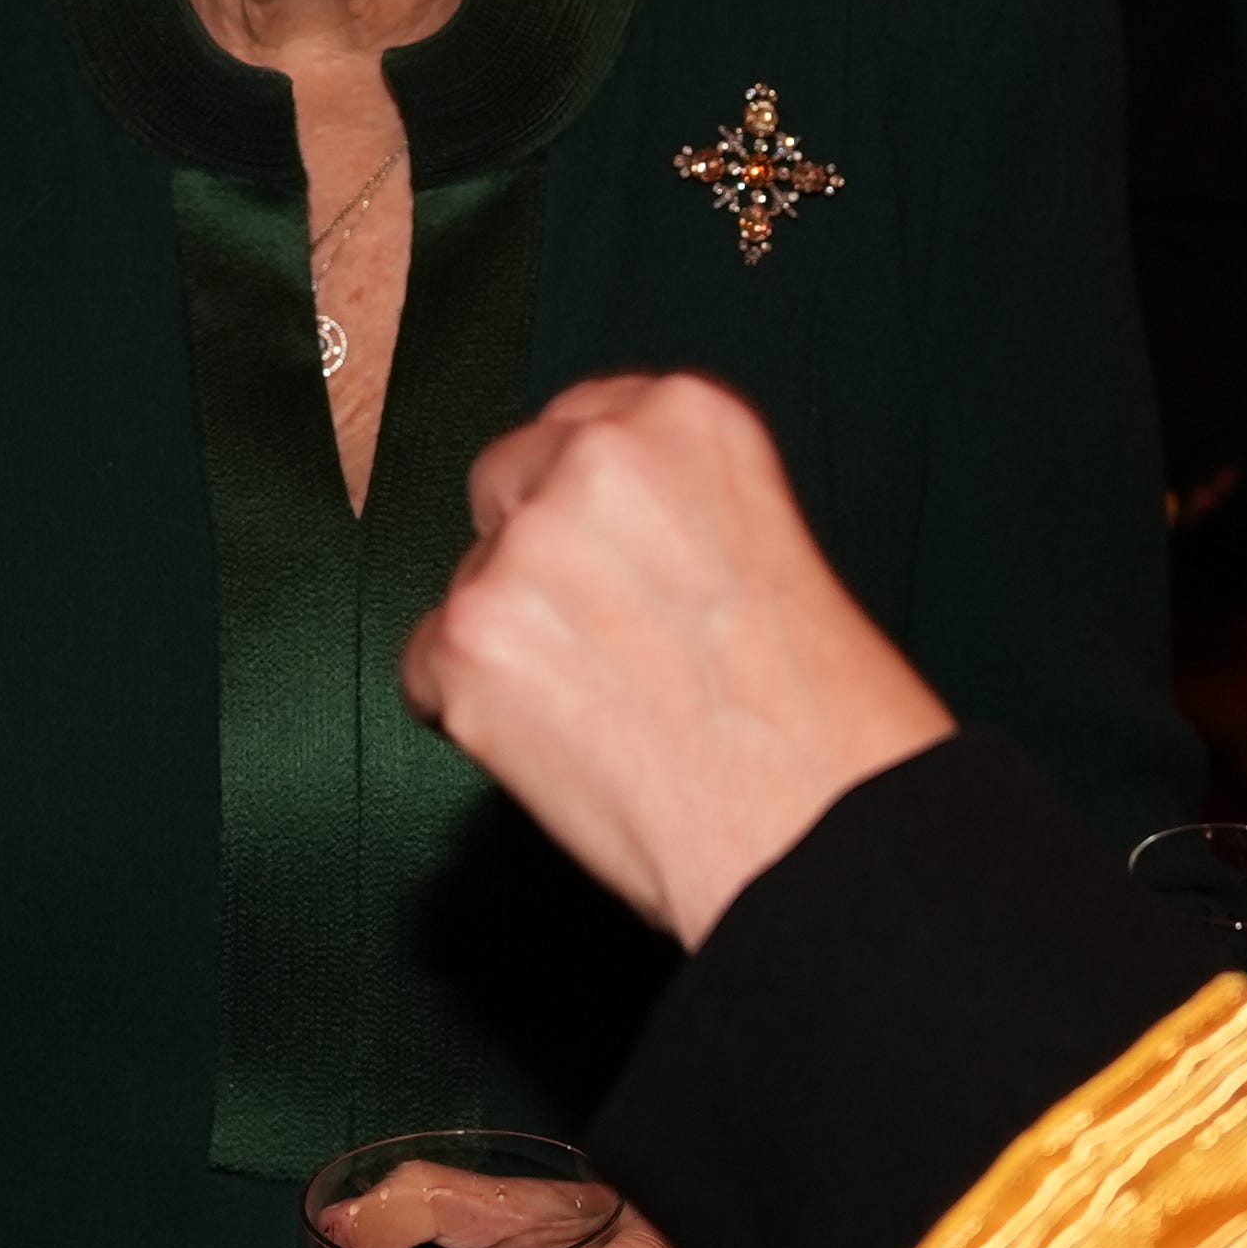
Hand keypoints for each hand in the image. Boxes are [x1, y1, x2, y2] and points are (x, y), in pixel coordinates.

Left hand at [399, 374, 949, 946]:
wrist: (819, 829)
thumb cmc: (820, 720)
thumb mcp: (767, 544)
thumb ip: (673, 508)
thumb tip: (591, 536)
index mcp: (688, 417)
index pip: (582, 423)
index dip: (587, 506)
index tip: (612, 558)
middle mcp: (599, 459)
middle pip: (505, 485)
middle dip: (534, 557)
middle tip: (606, 647)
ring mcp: (524, 548)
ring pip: (469, 583)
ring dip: (513, 644)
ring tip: (609, 713)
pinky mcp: (466, 640)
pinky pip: (426, 671)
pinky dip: (474, 716)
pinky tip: (565, 747)